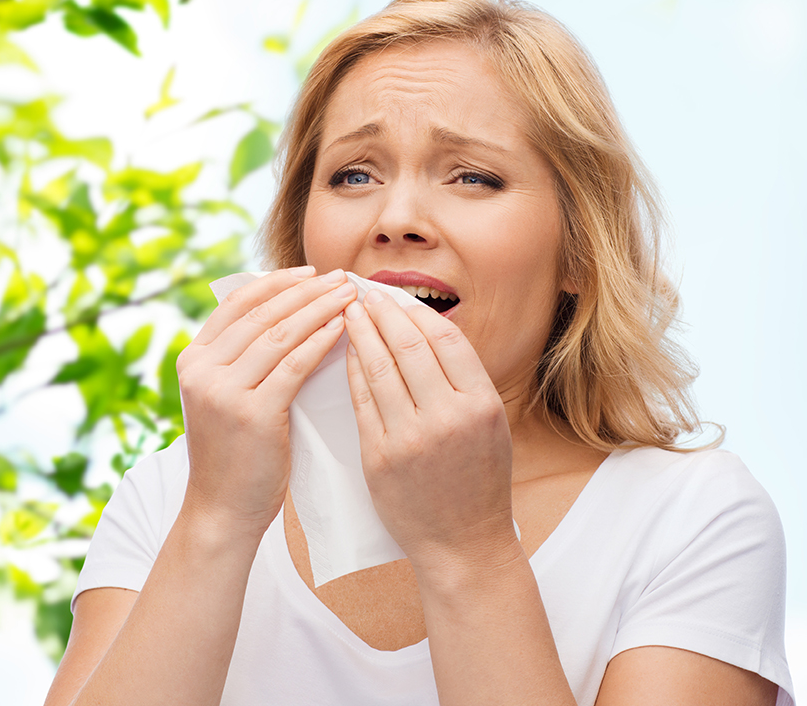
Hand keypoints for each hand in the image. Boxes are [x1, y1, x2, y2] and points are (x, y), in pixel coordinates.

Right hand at [176, 267, 355, 539]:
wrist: (222, 509)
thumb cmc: (234, 454)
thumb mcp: (223, 396)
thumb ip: (242, 359)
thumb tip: (288, 312)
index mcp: (192, 359)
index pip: (236, 303)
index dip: (276, 282)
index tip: (311, 271)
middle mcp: (201, 369)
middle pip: (261, 313)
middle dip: (306, 290)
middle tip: (342, 277)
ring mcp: (223, 391)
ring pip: (280, 334)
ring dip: (320, 309)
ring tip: (350, 296)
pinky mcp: (252, 413)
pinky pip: (293, 365)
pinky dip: (321, 341)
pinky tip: (343, 328)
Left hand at [342, 289, 515, 572]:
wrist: (462, 543)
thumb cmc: (478, 481)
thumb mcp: (489, 426)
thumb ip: (463, 381)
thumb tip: (426, 329)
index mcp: (481, 405)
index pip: (446, 339)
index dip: (416, 311)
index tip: (396, 295)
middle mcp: (448, 417)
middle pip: (409, 346)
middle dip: (382, 313)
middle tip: (362, 292)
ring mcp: (411, 438)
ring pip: (379, 370)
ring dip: (360, 334)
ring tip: (347, 312)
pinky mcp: (379, 457)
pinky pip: (361, 401)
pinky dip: (352, 371)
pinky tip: (345, 352)